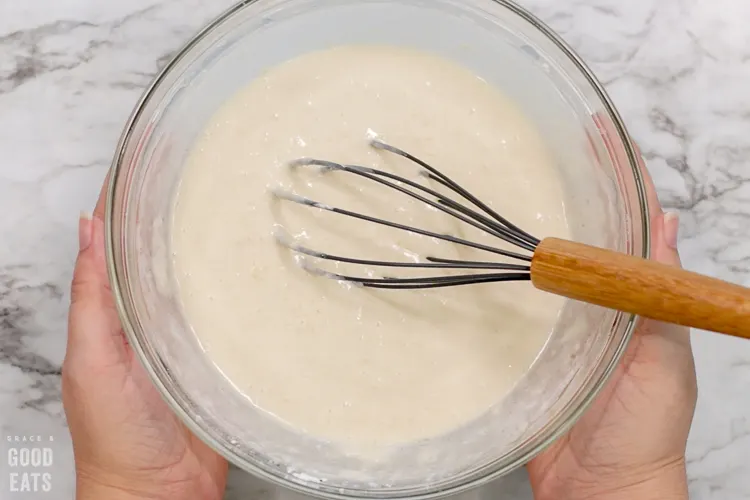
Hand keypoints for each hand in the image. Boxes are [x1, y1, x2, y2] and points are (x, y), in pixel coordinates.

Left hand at [62, 178, 228, 499]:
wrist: (159, 494)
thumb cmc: (115, 436)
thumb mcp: (91, 358)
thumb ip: (91, 296)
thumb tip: (85, 228)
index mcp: (116, 312)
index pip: (121, 244)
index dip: (131, 203)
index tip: (150, 162)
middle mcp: (154, 317)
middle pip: (168, 256)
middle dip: (184, 217)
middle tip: (211, 177)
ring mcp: (191, 337)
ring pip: (206, 282)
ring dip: (220, 251)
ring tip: (244, 211)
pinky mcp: (222, 358)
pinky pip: (236, 318)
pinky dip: (248, 294)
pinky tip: (266, 272)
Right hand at [527, 147, 697, 499]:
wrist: (600, 491)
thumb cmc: (644, 430)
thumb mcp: (664, 358)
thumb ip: (662, 295)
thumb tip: (666, 222)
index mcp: (634, 301)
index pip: (627, 226)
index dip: (616, 179)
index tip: (595, 134)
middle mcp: (594, 305)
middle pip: (578, 237)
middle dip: (564, 192)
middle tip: (534, 151)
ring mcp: (557, 327)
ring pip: (540, 267)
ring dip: (524, 230)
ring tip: (498, 189)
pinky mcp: (524, 352)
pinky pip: (508, 309)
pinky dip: (493, 280)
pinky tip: (473, 258)